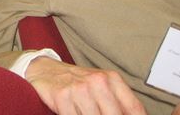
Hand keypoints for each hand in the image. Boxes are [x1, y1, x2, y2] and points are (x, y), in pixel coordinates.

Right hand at [25, 56, 146, 114]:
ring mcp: (80, 88)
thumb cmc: (77, 83)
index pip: (135, 109)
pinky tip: (74, 113)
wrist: (44, 69)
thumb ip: (118, 104)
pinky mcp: (63, 96)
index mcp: (112, 79)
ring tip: (84, 113)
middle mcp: (98, 81)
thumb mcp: (101, 87)